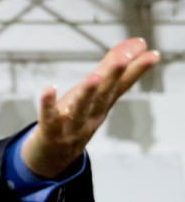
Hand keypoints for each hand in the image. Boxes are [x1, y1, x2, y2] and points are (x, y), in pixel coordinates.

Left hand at [22, 37, 158, 177]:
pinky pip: (49, 119)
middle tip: (123, 60)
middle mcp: (91, 116)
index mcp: (103, 105)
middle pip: (103, 96)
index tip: (154, 54)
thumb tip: (139, 42)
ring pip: (80, 110)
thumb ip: (111, 68)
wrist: (52, 159)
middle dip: (113, 78)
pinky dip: (48, 105)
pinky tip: (49, 89)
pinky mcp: (50, 133)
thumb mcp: (94, 94)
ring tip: (93, 77)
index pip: (121, 86)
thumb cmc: (74, 120)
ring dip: (87, 94)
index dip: (136, 70)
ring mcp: (71, 127)